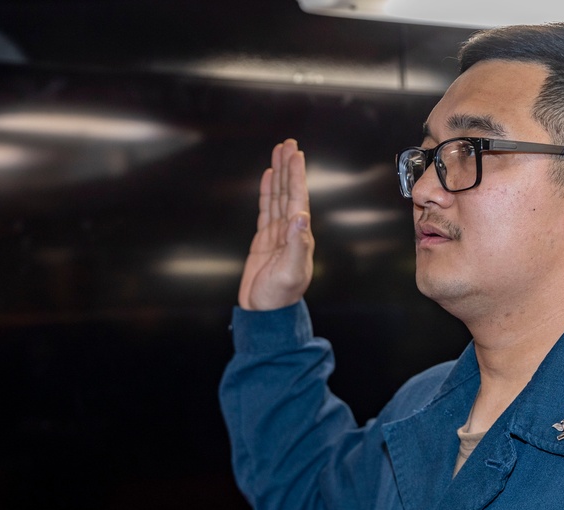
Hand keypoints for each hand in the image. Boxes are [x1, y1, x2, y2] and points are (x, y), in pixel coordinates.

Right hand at [238, 139, 314, 310]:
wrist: (265, 312)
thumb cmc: (280, 296)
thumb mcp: (291, 272)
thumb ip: (296, 245)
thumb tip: (300, 217)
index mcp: (299, 236)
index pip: (298, 198)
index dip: (296, 176)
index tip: (296, 154)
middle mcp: (290, 231)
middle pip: (288, 192)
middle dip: (288, 167)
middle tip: (288, 143)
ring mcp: (277, 234)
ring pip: (277, 197)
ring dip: (279, 174)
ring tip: (279, 153)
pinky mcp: (263, 239)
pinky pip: (266, 209)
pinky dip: (267, 192)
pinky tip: (268, 178)